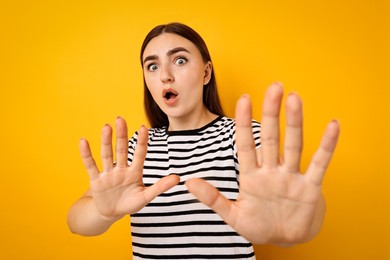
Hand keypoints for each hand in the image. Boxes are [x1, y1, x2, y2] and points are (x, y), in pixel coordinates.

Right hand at [79, 117, 179, 218]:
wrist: (111, 213)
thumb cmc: (130, 203)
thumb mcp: (146, 196)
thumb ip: (160, 187)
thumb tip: (178, 178)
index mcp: (134, 172)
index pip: (139, 154)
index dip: (141, 142)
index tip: (143, 127)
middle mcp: (121, 169)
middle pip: (121, 150)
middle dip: (121, 135)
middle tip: (120, 119)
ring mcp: (108, 174)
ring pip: (107, 155)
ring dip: (106, 141)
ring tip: (106, 127)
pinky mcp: (96, 181)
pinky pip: (91, 166)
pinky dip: (86, 155)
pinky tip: (83, 142)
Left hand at [186, 83, 339, 243]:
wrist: (286, 239)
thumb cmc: (259, 226)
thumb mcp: (233, 216)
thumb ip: (213, 199)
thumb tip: (188, 182)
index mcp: (251, 176)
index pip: (245, 144)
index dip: (243, 122)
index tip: (243, 99)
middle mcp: (271, 171)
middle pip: (270, 137)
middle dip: (270, 113)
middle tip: (274, 86)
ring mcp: (291, 177)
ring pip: (294, 145)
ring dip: (295, 122)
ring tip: (294, 98)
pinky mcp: (310, 187)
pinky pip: (320, 163)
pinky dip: (327, 146)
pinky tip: (333, 126)